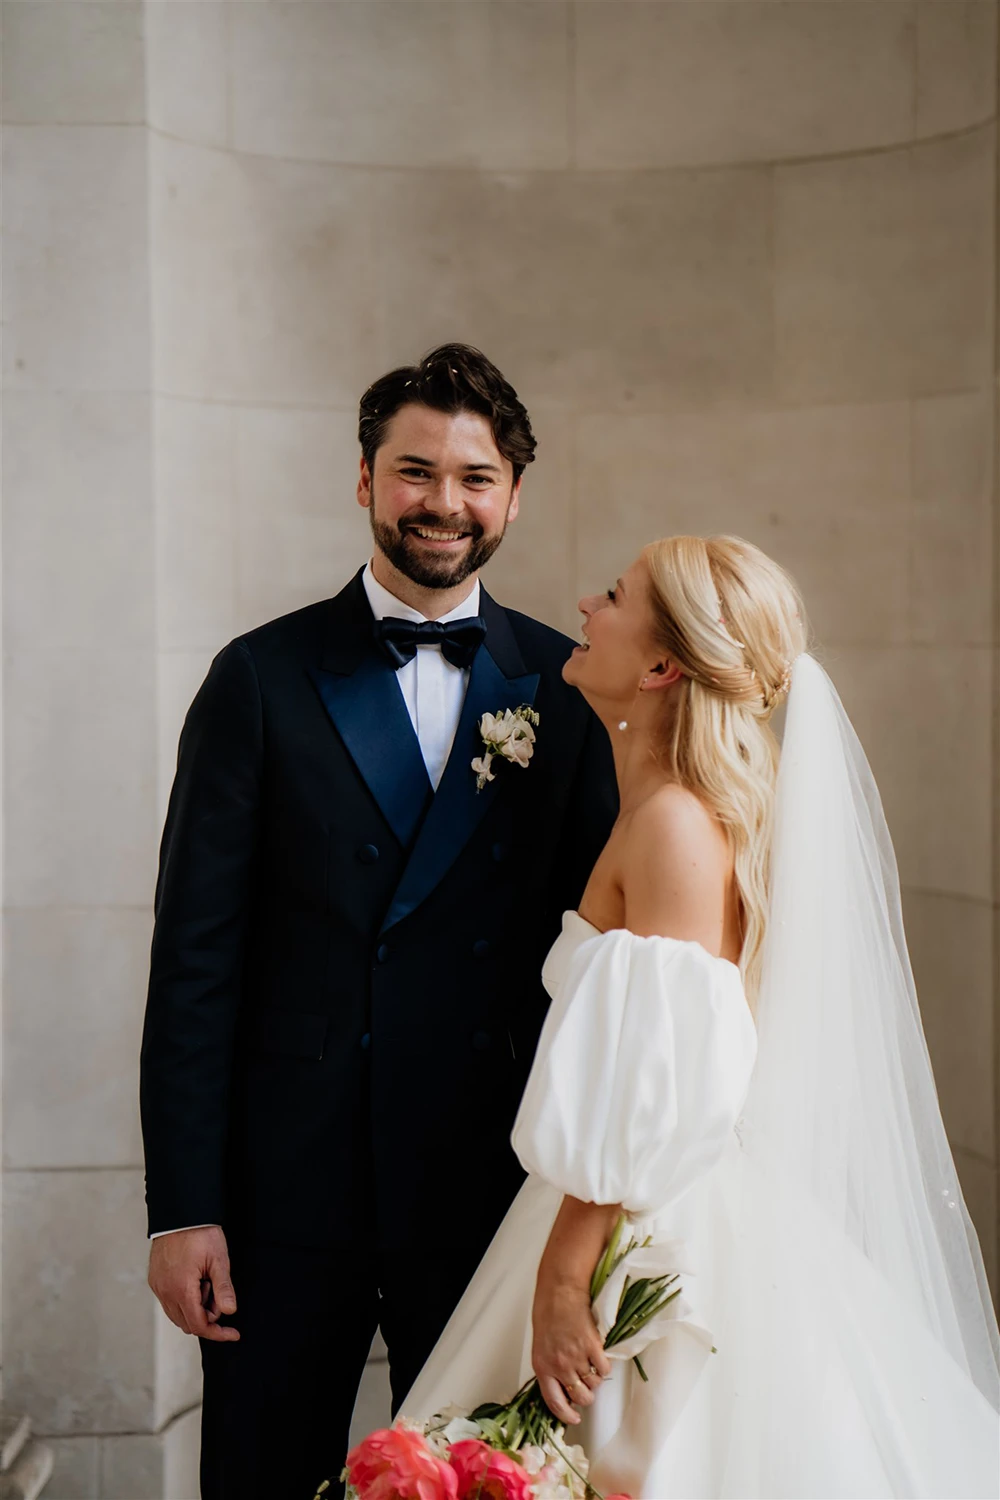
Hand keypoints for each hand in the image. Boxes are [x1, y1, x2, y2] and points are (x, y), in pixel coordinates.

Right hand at [147, 1226, 238, 1342]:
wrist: (180, 1213)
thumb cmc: (201, 1232)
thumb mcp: (219, 1259)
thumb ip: (223, 1288)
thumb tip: (229, 1312)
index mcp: (181, 1289)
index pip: (199, 1325)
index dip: (218, 1333)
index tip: (233, 1334)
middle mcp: (165, 1291)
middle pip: (187, 1324)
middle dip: (207, 1318)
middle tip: (219, 1295)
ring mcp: (158, 1286)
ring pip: (177, 1315)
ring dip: (195, 1309)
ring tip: (207, 1283)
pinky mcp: (155, 1279)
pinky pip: (169, 1302)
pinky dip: (184, 1301)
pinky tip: (196, 1282)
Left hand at [531, 1278, 609, 1425]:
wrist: (560, 1291)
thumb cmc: (548, 1314)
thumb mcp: (541, 1345)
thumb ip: (551, 1367)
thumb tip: (565, 1387)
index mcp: (542, 1367)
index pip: (554, 1402)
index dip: (566, 1414)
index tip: (575, 1418)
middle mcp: (559, 1366)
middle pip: (580, 1397)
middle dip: (586, 1397)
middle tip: (587, 1388)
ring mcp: (576, 1357)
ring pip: (594, 1385)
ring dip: (596, 1380)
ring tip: (592, 1365)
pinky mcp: (593, 1347)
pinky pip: (604, 1369)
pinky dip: (605, 1366)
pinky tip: (600, 1356)